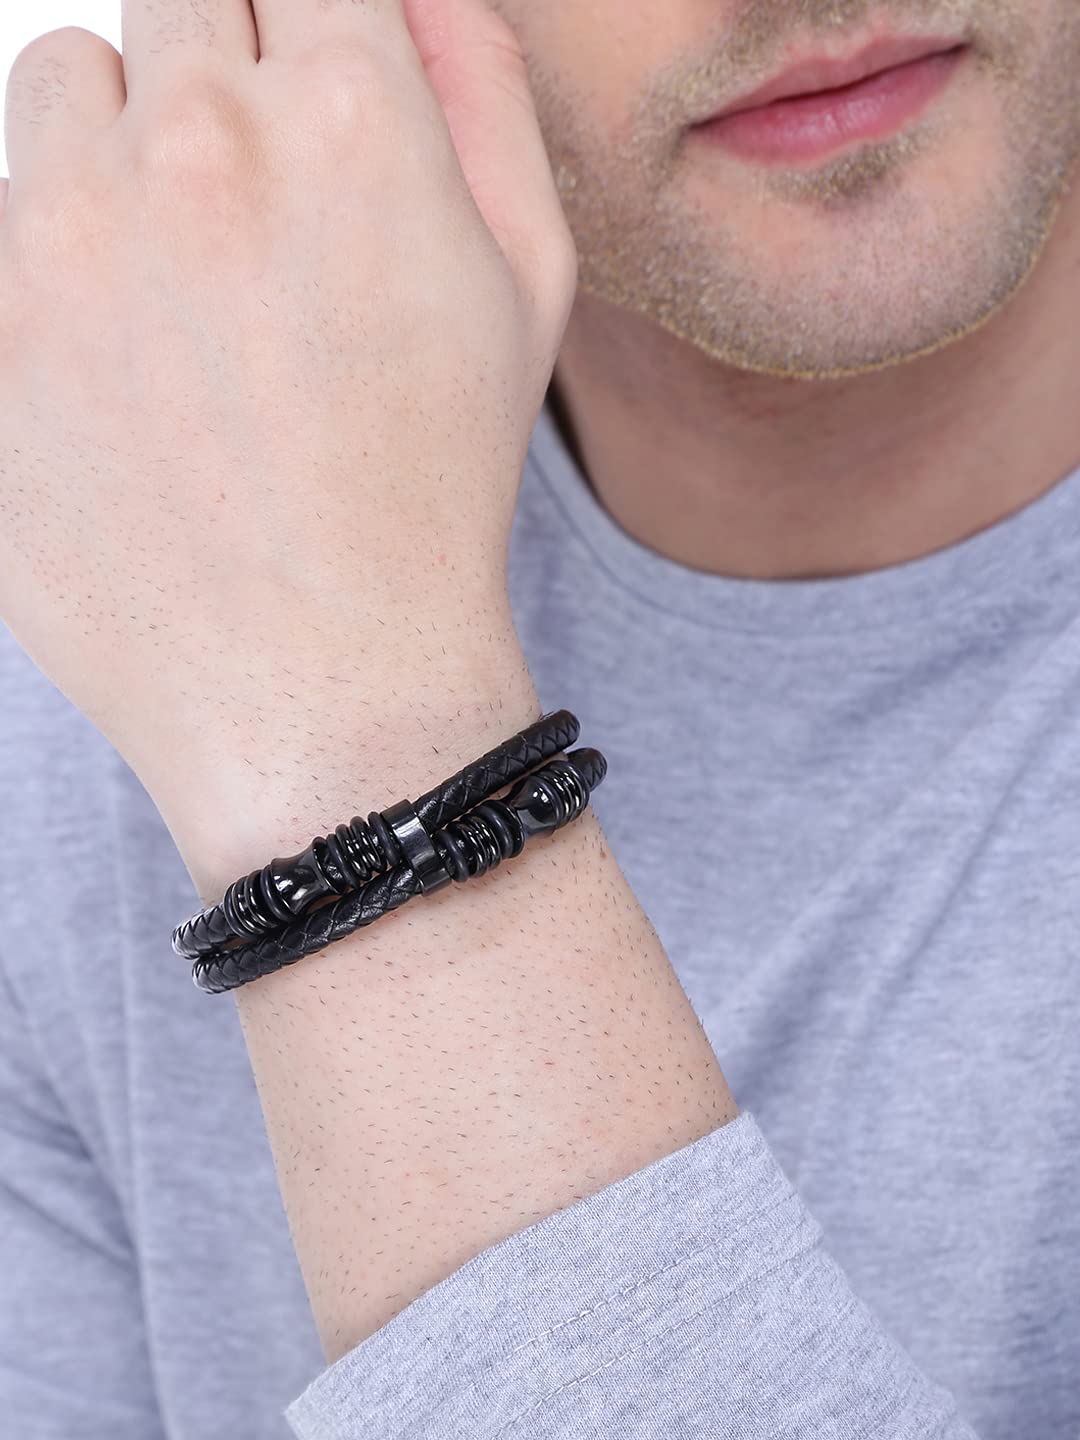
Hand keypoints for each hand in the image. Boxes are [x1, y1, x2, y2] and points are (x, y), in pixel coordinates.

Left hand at [0, 0, 574, 853]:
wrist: (325, 678)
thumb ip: (483, 87)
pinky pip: (1, 214)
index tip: (311, 110)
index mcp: (347, 118)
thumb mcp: (530, 286)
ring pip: (66, 80)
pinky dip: (56, 255)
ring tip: (180, 281)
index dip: (314, 40)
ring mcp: (66, 232)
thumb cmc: (437, 486)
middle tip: (258, 210)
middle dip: (223, 73)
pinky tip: (120, 361)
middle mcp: (197, 143)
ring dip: (120, 142)